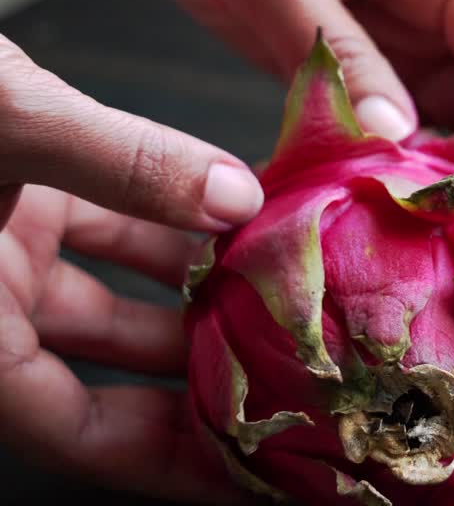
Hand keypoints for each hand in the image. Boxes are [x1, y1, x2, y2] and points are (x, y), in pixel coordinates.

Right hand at [0, 36, 261, 501]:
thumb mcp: (5, 118)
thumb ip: (124, 161)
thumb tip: (235, 198)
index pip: (72, 433)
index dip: (163, 460)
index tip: (247, 472)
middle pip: (102, 377)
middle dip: (195, 384)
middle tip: (291, 390)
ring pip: (111, 302)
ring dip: (192, 297)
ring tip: (281, 301)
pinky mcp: (13, 195)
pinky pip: (102, 232)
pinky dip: (164, 229)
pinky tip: (235, 219)